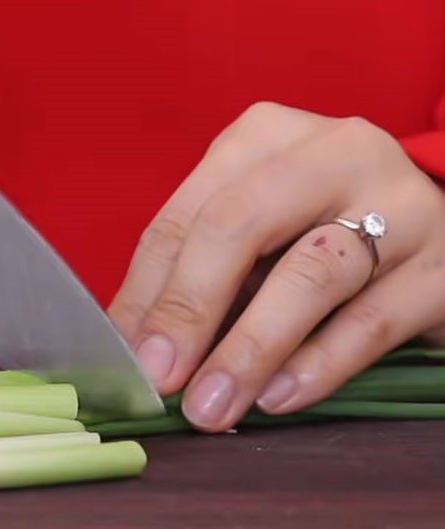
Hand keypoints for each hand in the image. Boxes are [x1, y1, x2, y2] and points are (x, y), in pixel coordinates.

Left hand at [109, 102, 444, 431]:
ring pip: (308, 274)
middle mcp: (332, 152)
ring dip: (249, 347)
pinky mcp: (443, 265)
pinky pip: (370, 321)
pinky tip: (277, 396)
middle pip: (240, 224)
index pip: (188, 213)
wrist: (430, 220)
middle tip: (161, 377)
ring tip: (212, 403)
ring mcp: (397, 203)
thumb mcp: (256, 226)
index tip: (126, 352)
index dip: (150, 287)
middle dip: (191, 308)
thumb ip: (200, 269)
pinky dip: (317, 364)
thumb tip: (136, 340)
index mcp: (266, 135)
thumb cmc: (319, 221)